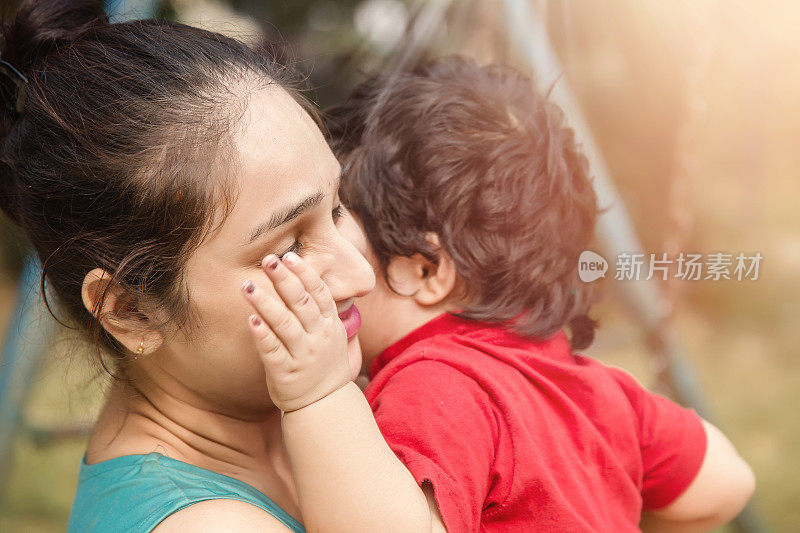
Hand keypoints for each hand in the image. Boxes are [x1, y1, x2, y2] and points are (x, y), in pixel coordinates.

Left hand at [241, 252, 351, 411]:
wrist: (324, 403)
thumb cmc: (322, 361)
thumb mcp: (331, 332)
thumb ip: (318, 307)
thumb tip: (301, 273)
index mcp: (329, 324)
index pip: (319, 293)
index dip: (305, 273)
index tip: (289, 256)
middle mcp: (318, 337)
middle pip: (301, 303)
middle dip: (285, 280)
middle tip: (268, 260)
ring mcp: (303, 355)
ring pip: (284, 324)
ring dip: (266, 304)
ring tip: (248, 286)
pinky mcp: (285, 373)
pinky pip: (273, 351)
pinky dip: (263, 335)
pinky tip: (251, 321)